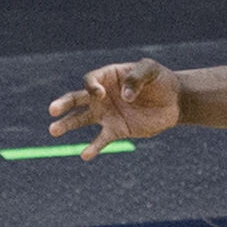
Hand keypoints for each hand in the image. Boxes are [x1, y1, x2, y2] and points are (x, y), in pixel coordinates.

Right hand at [48, 58, 181, 158]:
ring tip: (53, 130)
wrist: (175, 101)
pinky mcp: (116, 130)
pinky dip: (93, 147)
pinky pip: (101, 139)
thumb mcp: (151, 70)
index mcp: (107, 77)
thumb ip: (137, 78)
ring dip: (67, 125)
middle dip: (63, 104)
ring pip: (81, 120)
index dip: (91, 86)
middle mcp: (102, 96)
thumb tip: (126, 97)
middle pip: (76, 99)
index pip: (90, 80)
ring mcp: (107, 114)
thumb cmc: (161, 81)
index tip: (100, 94)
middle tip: (52, 110)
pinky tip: (85, 155)